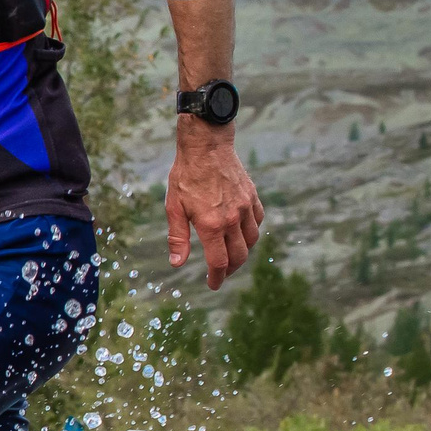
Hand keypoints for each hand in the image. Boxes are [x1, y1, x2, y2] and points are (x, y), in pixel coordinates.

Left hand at [165, 120, 264, 289]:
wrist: (207, 146)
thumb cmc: (186, 175)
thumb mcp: (174, 207)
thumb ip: (177, 237)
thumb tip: (177, 264)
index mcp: (211, 224)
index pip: (219, 262)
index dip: (217, 278)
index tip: (213, 284)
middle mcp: (232, 219)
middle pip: (238, 256)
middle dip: (230, 270)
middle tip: (221, 273)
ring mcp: (245, 208)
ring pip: (251, 241)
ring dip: (242, 253)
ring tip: (231, 256)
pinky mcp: (252, 197)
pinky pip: (257, 222)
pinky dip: (251, 233)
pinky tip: (241, 233)